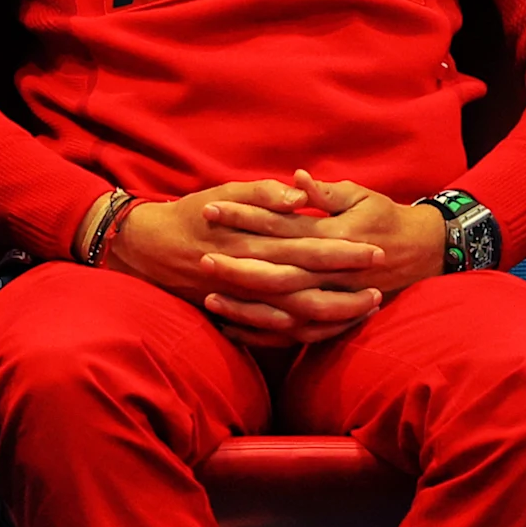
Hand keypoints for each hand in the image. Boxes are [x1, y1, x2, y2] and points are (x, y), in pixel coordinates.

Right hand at [99, 175, 427, 347]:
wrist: (144, 247)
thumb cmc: (191, 214)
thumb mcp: (225, 192)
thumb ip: (264, 193)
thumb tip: (299, 194)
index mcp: (254, 241)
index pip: (310, 248)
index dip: (345, 251)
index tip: (376, 249)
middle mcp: (250, 276)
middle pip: (309, 290)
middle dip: (348, 292)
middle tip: (381, 290)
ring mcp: (242, 301)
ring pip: (296, 318)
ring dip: (333, 316)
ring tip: (367, 310)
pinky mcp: (236, 315)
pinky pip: (275, 335)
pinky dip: (304, 333)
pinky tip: (331, 329)